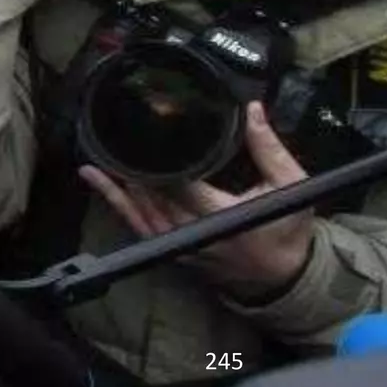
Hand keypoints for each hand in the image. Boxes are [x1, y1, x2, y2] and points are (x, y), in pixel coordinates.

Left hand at [81, 103, 315, 301]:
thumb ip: (269, 149)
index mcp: (221, 217)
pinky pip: (138, 226)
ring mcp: (179, 246)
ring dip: (117, 184)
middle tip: (114, 134)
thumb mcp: (290, 187)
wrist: (283, 276)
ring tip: (96, 155)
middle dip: (132, 168)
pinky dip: (118, 203)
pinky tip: (98, 181)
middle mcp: (193, 234)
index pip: (180, 185)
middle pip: (152, 196)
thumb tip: (252, 109)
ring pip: (139, 212)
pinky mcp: (171, 251)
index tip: (146, 130)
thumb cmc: (286, 230)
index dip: (160, 161)